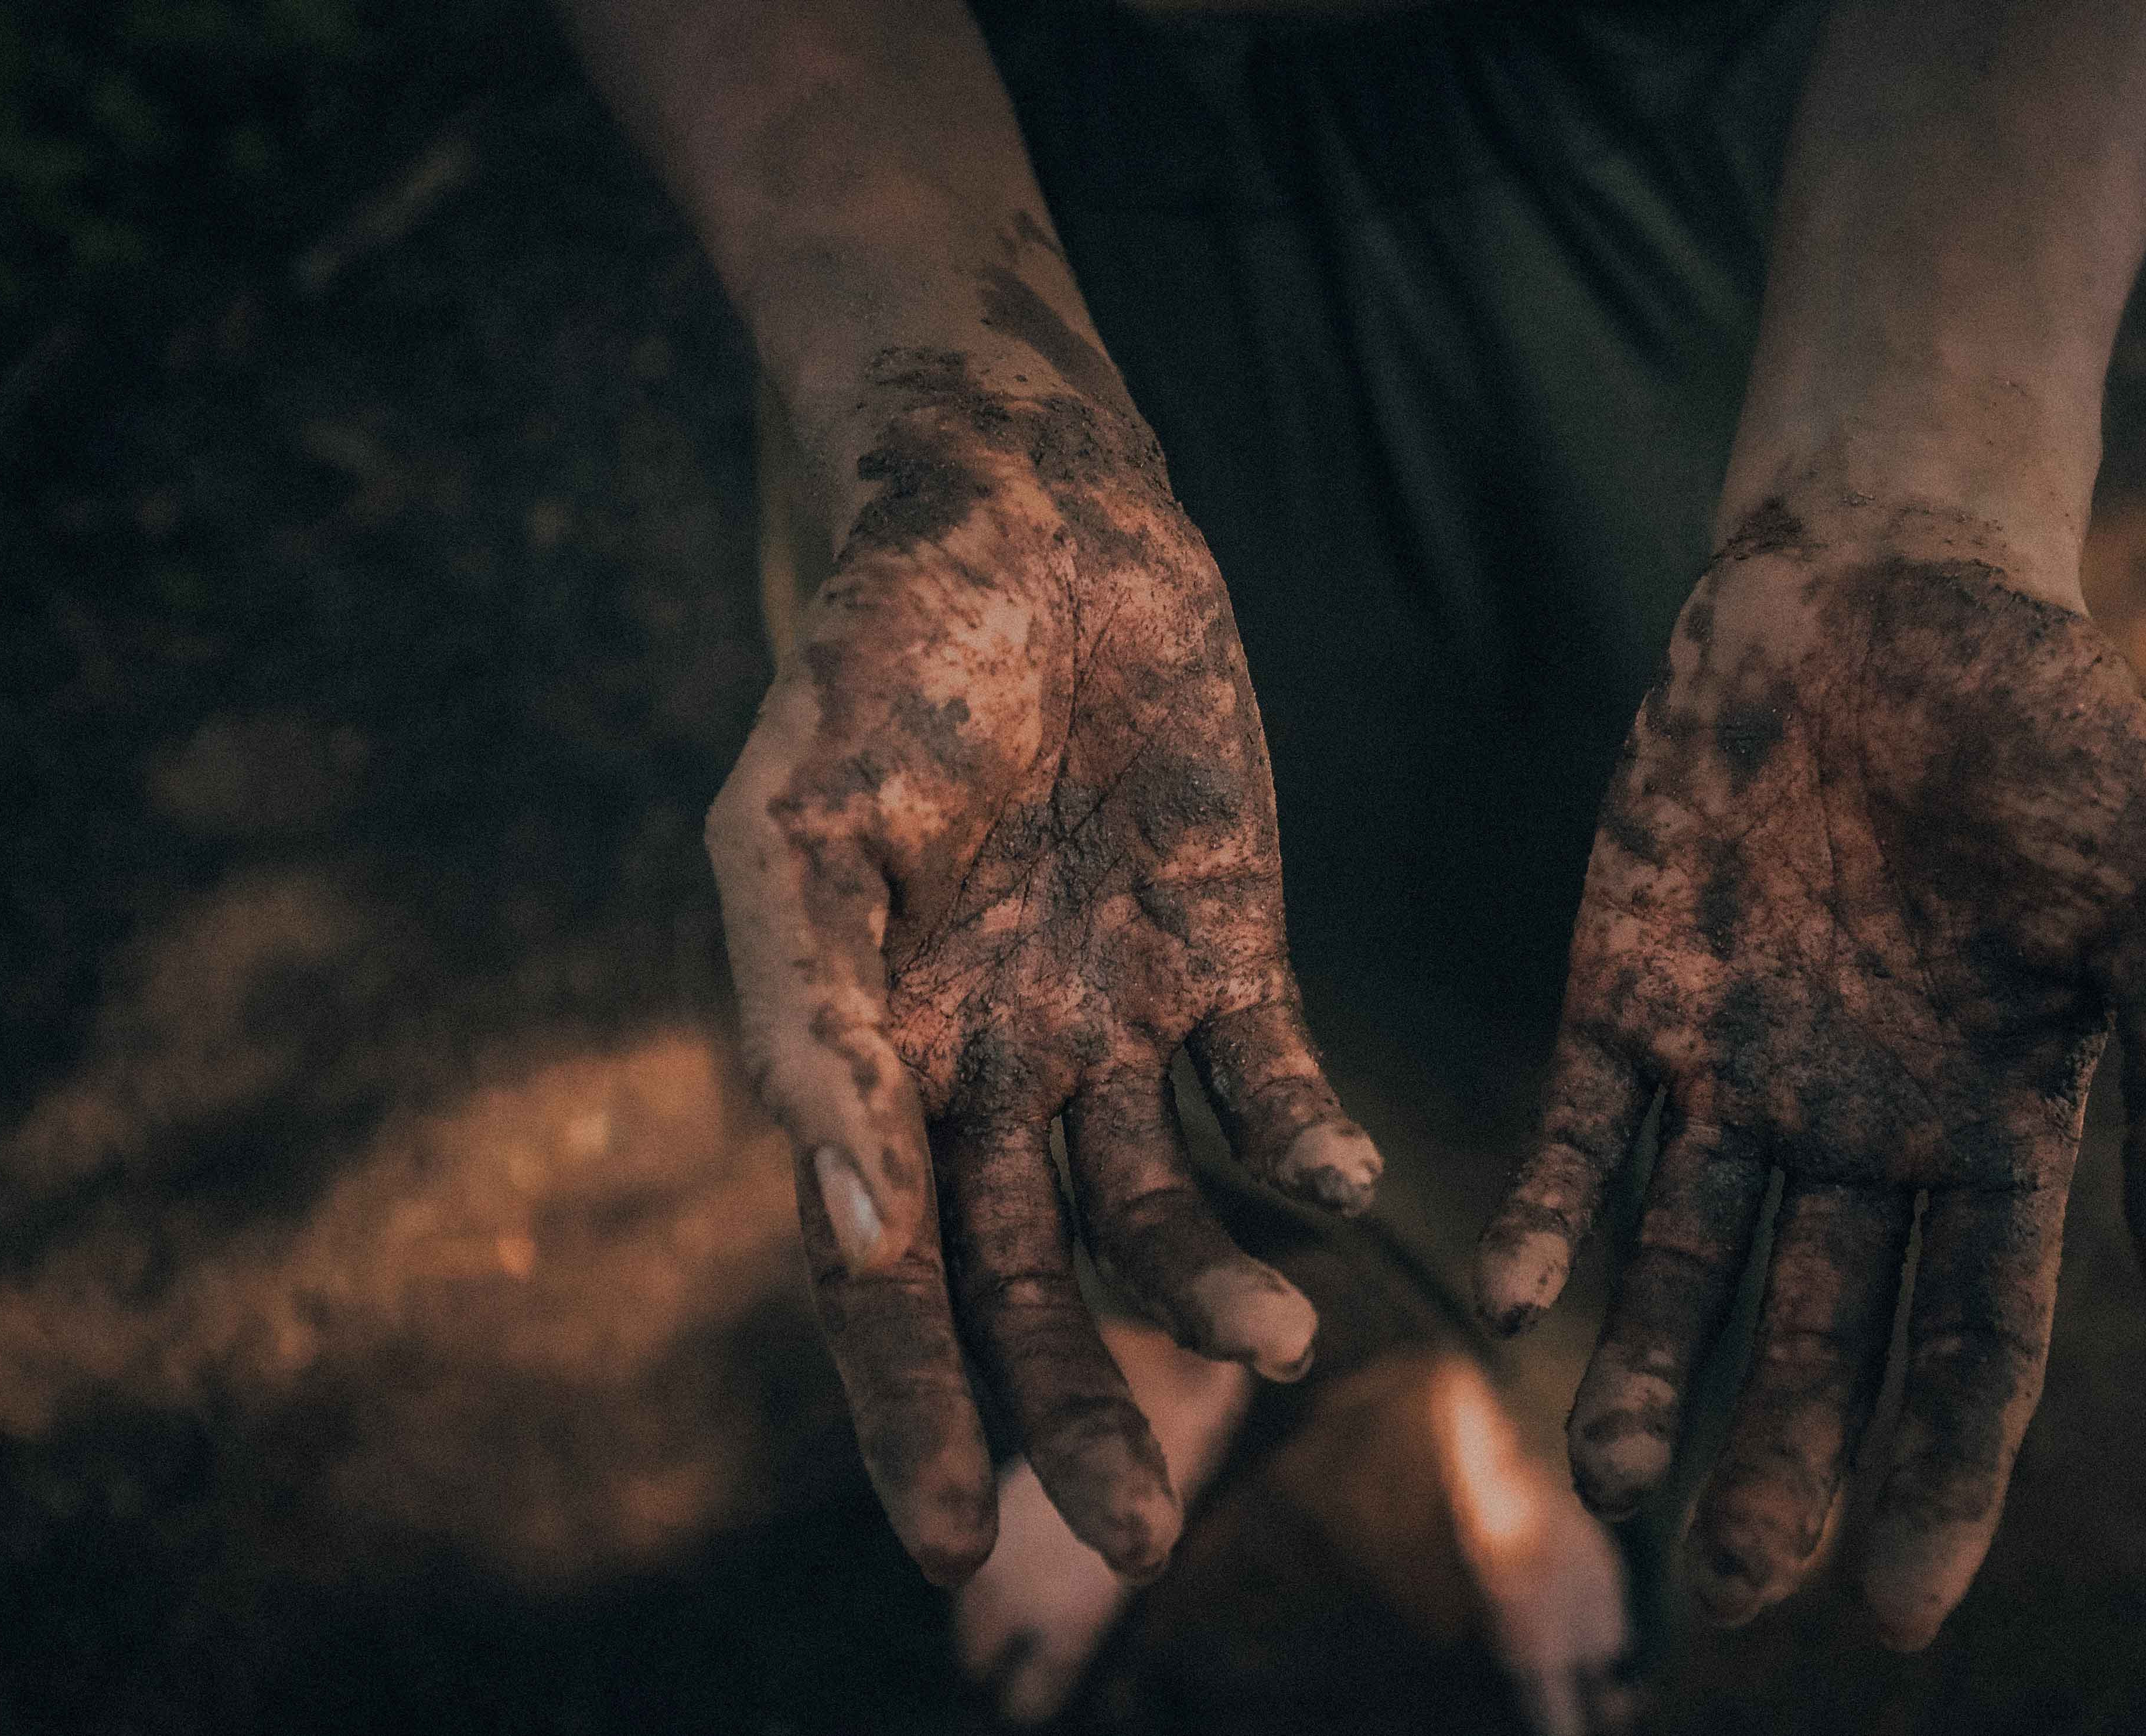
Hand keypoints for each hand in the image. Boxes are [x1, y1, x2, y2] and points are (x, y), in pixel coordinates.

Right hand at [707, 351, 1381, 1585]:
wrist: (1019, 515)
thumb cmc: (875, 658)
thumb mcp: (799, 835)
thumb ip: (806, 1023)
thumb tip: (841, 1224)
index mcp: (868, 1059)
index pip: (884, 1278)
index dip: (913, 1410)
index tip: (950, 1547)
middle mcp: (988, 1066)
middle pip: (1031, 1283)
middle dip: (1076, 1412)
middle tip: (1138, 1536)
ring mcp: (1108, 1015)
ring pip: (1160, 1208)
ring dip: (1216, 1291)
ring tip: (1283, 1345)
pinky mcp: (1225, 947)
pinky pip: (1271, 1082)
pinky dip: (1308, 1146)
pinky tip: (1346, 1191)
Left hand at [1475, 492, 2145, 1648]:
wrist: (1894, 586)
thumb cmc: (2064, 735)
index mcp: (1995, 1133)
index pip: (1968, 1351)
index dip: (1938, 1483)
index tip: (1894, 1608)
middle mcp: (1855, 1134)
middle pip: (1811, 1339)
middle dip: (1774, 1464)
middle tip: (1731, 1588)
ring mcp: (1731, 1073)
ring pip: (1681, 1266)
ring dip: (1644, 1375)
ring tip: (1610, 1483)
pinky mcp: (1623, 997)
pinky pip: (1576, 1138)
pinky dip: (1543, 1217)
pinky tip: (1513, 1297)